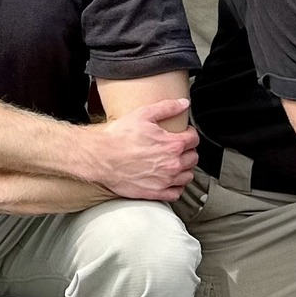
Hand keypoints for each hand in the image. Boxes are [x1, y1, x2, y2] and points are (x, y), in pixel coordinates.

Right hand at [79, 99, 197, 202]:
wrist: (101, 157)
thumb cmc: (118, 137)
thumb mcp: (143, 114)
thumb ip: (167, 107)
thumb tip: (184, 103)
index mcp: (172, 144)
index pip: (194, 139)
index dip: (190, 133)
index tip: (184, 133)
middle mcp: (172, 163)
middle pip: (193, 158)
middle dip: (188, 150)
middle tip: (178, 148)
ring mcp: (165, 180)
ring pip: (187, 176)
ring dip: (184, 169)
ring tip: (176, 163)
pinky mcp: (156, 192)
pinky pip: (176, 193)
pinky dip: (177, 187)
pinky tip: (170, 181)